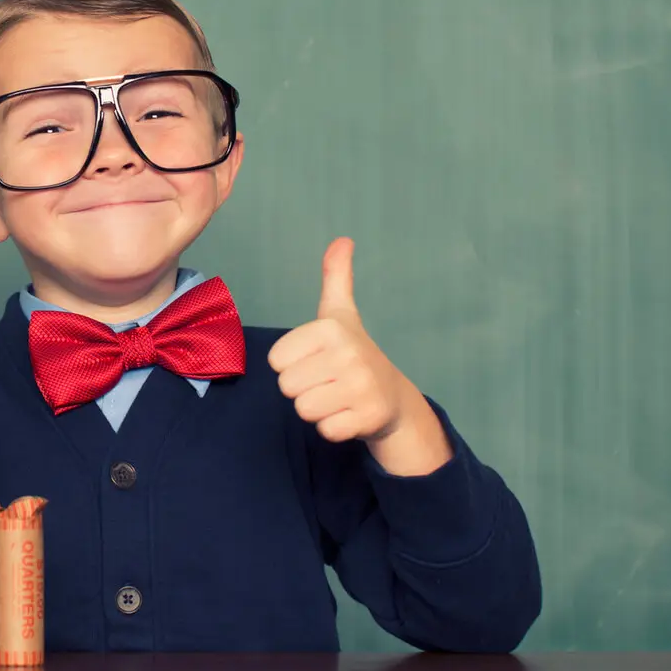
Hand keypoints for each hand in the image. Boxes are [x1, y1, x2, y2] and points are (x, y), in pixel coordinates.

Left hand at [267, 238, 450, 474]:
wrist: (393, 397)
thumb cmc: (353, 353)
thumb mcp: (341, 314)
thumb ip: (336, 278)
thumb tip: (342, 240)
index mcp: (332, 328)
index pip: (276, 360)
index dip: (292, 364)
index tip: (317, 360)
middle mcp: (349, 354)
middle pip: (287, 387)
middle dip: (303, 389)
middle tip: (328, 381)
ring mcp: (361, 387)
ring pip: (303, 409)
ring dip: (317, 409)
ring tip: (338, 396)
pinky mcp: (368, 417)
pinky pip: (325, 431)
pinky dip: (333, 428)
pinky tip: (349, 414)